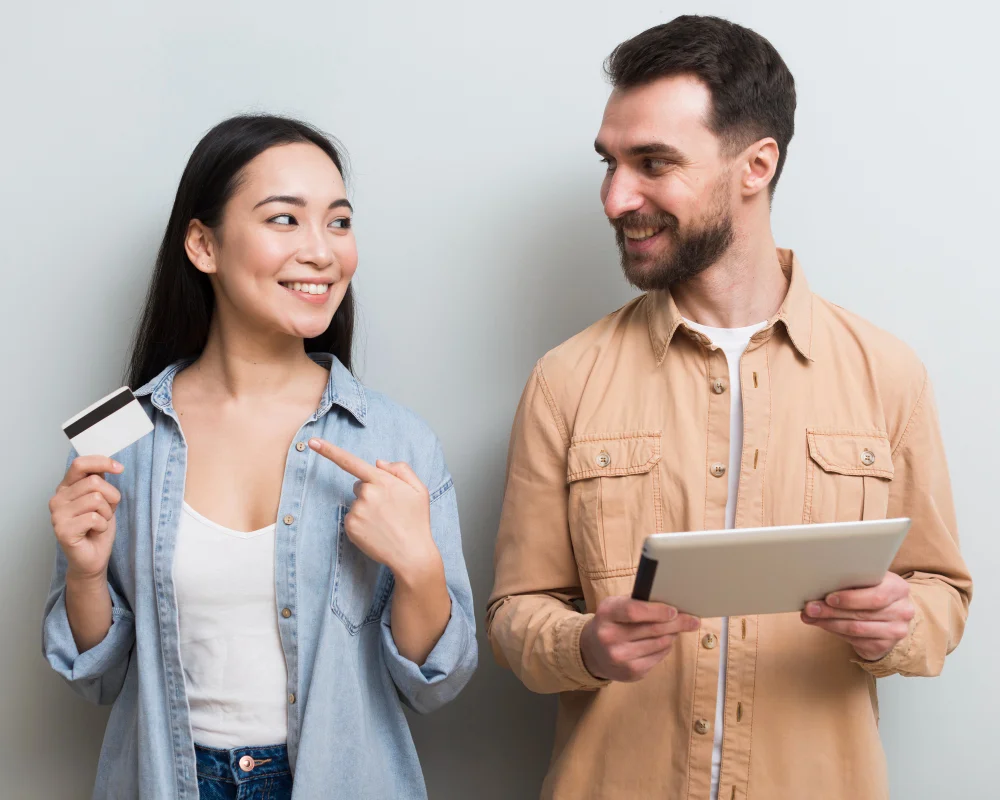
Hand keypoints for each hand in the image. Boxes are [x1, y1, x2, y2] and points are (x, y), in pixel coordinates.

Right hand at [49, 456, 122, 581]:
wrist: (93, 557)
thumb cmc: (97, 527)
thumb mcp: (103, 499)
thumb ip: (99, 481)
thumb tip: (109, 464)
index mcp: (66, 487)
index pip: (80, 464)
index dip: (102, 462)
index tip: (119, 468)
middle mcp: (57, 499)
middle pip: (94, 482)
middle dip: (111, 497)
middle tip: (105, 512)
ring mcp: (57, 515)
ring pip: (96, 499)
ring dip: (106, 513)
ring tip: (98, 522)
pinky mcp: (62, 530)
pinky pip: (94, 518)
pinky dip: (102, 525)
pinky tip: (94, 532)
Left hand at [308, 438, 439, 579]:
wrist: (411, 554)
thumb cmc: (416, 521)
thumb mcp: (419, 489)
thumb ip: (401, 469)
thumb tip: (378, 463)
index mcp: (382, 481)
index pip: (351, 461)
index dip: (329, 450)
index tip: (312, 441)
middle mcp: (366, 494)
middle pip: (360, 485)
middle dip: (371, 492)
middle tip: (389, 508)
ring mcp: (356, 511)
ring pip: (357, 503)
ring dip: (368, 509)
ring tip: (385, 522)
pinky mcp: (350, 526)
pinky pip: (352, 518)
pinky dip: (362, 523)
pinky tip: (376, 531)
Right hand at [580, 596, 699, 681]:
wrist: (592, 651)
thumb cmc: (611, 622)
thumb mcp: (616, 606)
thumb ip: (638, 603)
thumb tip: (672, 604)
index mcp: (606, 614)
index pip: (634, 611)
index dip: (657, 611)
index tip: (674, 610)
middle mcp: (610, 637)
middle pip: (653, 629)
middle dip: (677, 623)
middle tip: (693, 620)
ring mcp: (620, 657)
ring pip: (660, 644)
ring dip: (673, 635)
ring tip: (676, 629)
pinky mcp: (630, 672)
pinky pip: (659, 657)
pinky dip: (666, 647)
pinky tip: (664, 641)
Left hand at [801, 572, 914, 660]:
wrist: (889, 616)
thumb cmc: (872, 592)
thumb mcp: (867, 582)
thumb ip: (851, 581)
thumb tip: (818, 585)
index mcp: (898, 588)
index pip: (876, 595)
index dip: (851, 598)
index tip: (829, 598)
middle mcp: (902, 611)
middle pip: (862, 613)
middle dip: (831, 611)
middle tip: (810, 608)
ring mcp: (895, 631)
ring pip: (856, 629)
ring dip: (829, 623)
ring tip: (811, 617)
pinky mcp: (884, 646)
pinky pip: (855, 640)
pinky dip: (835, 632)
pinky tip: (823, 625)